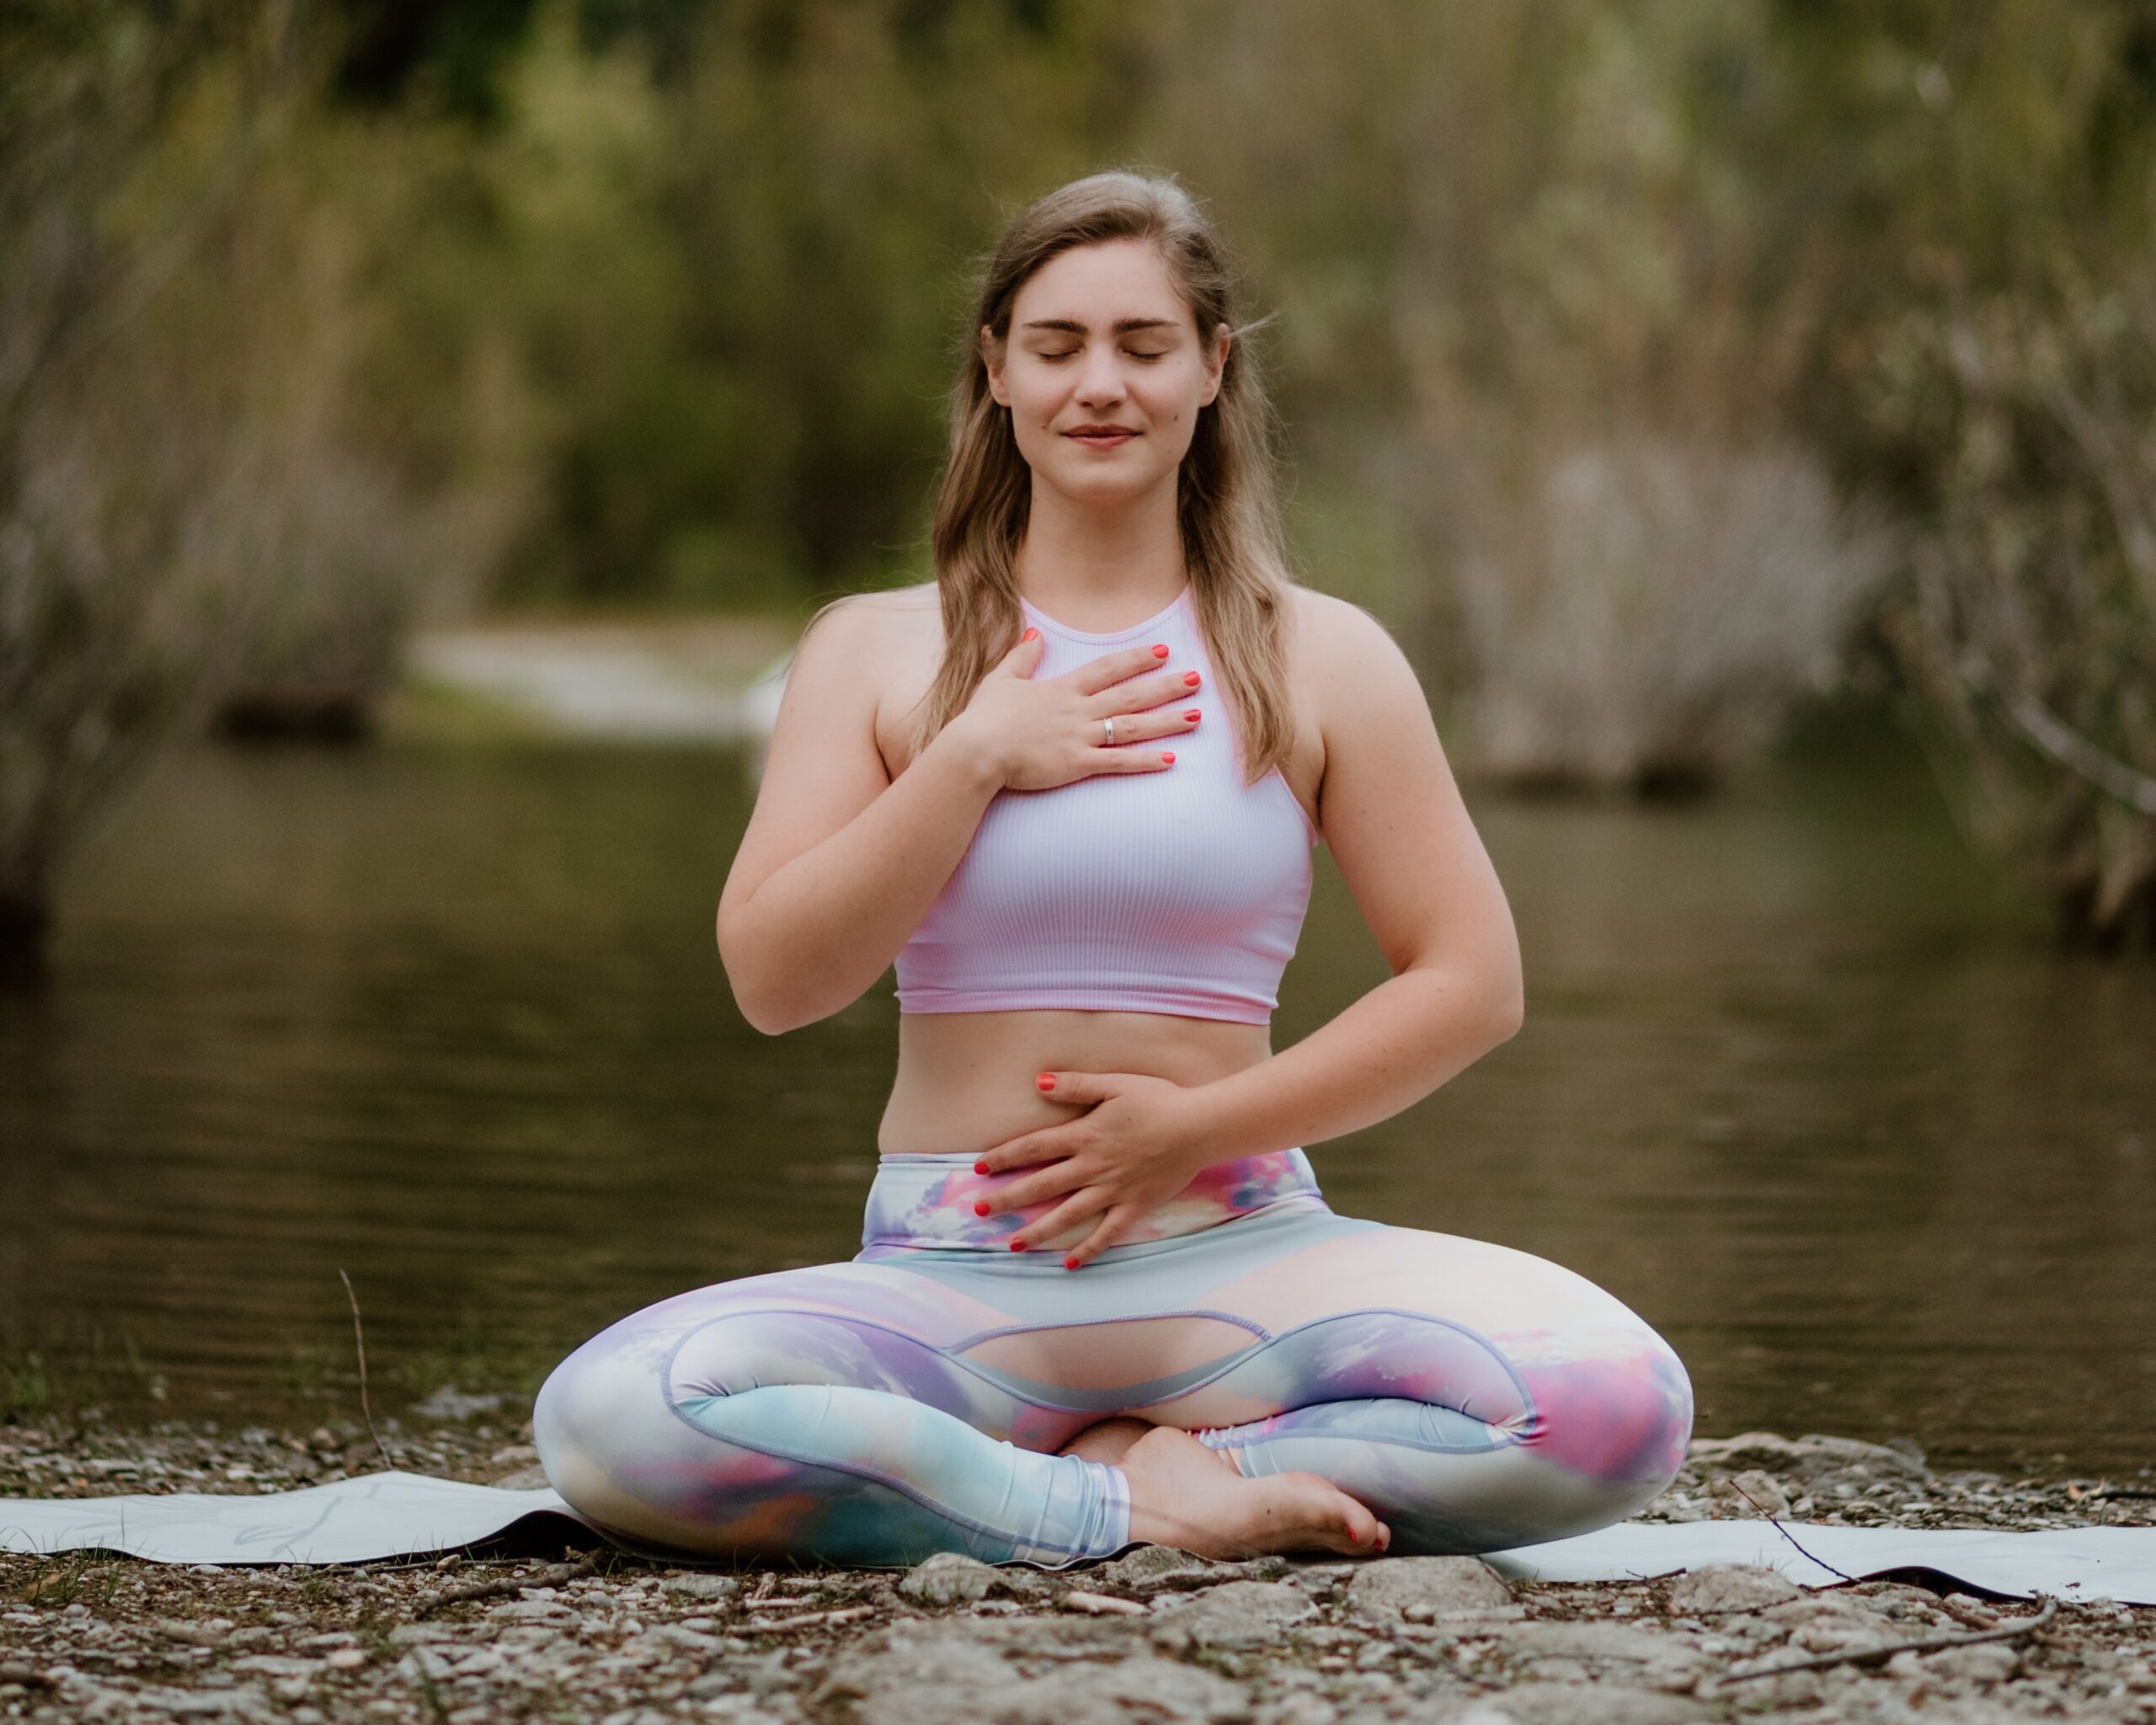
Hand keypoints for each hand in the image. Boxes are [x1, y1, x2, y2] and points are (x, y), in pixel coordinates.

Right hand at [945, 627, 1203, 792]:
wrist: (975, 751)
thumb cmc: (983, 719)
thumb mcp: (1001, 680)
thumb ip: (1021, 657)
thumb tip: (1034, 634)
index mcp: (1063, 689)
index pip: (1108, 669)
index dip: (1137, 659)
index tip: (1164, 650)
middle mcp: (1078, 710)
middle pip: (1131, 694)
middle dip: (1166, 686)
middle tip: (1198, 679)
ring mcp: (1080, 737)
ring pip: (1133, 726)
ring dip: (1166, 721)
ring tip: (1196, 716)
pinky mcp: (1077, 764)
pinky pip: (1118, 762)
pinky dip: (1145, 761)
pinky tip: (1171, 760)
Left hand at [970, 1070, 1215, 1267]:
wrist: (1200, 1126)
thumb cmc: (1159, 1100)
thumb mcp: (1115, 1084)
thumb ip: (1076, 1085)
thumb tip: (1038, 1081)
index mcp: (1085, 1135)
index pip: (1034, 1147)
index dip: (1004, 1156)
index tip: (979, 1167)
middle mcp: (1093, 1166)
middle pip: (1042, 1185)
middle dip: (1008, 1198)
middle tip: (980, 1210)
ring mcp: (1113, 1190)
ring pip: (1068, 1214)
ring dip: (1038, 1230)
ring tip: (1012, 1245)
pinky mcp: (1135, 1206)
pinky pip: (1107, 1233)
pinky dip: (1088, 1249)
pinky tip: (1069, 1264)